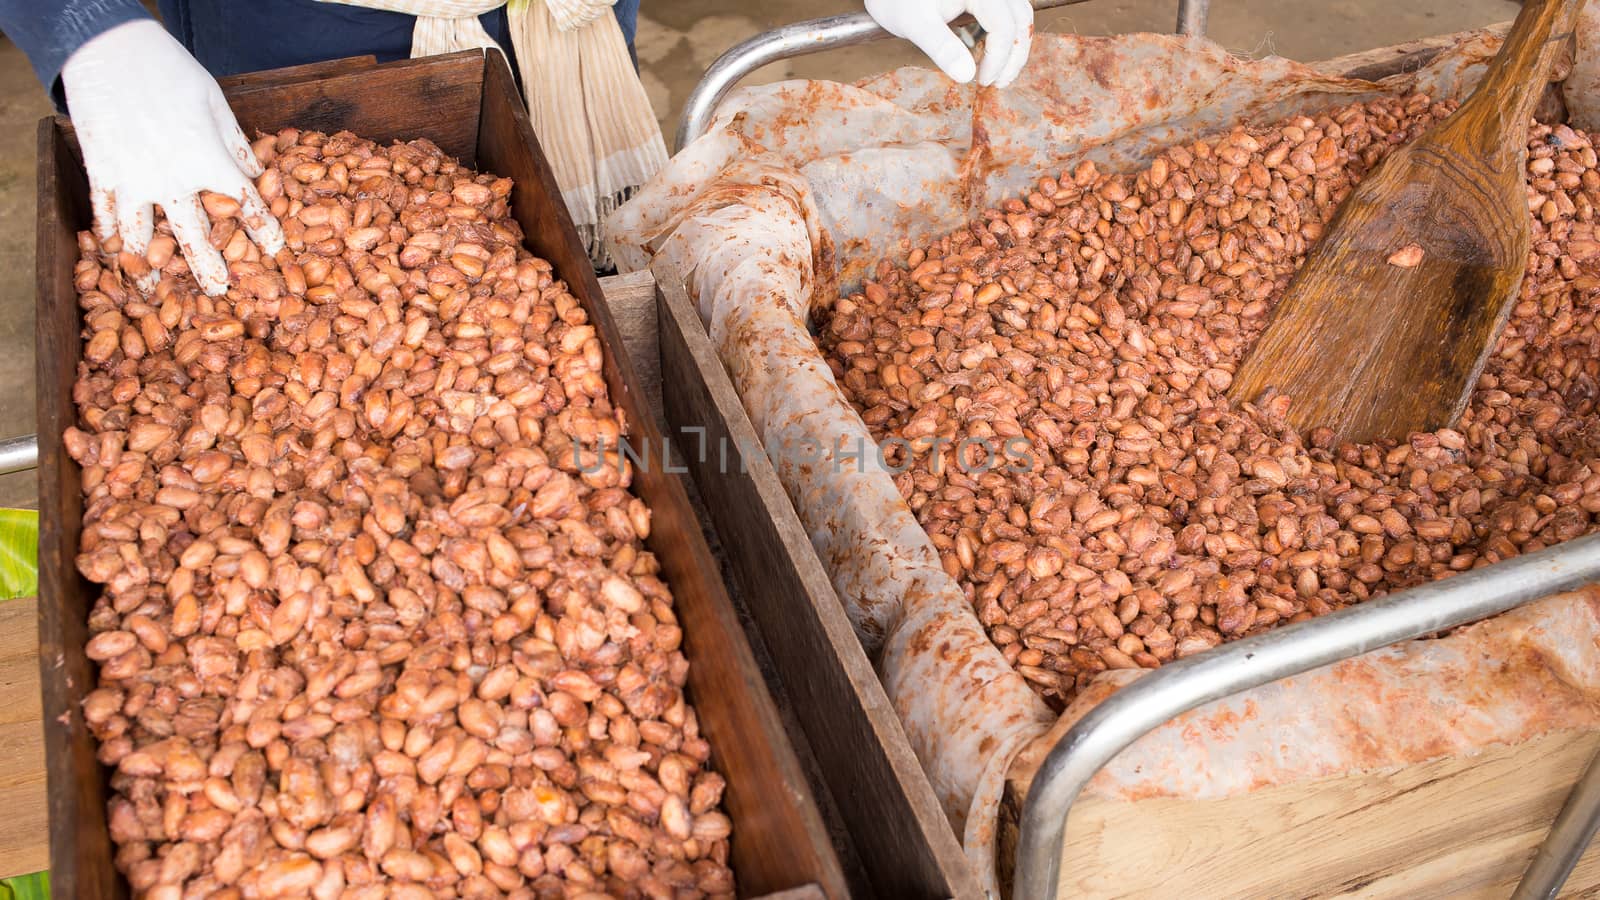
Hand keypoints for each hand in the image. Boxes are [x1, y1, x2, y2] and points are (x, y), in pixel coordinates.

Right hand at [61, 20, 282, 295]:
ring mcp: (130, 180)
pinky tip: (114, 256)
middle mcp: (170, 179)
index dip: (263, 231)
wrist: (107, 47)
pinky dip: (108, 240)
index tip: (275, 252)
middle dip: (208, 268)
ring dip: (148, 268)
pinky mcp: (99, 173)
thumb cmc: (170, 70)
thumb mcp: (216, 103)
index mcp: (207, 160)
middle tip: (221, 294)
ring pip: (141, 238)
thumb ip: (237, 146)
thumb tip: (258, 177)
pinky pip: (105, 216)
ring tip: (153, 291)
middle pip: (195, 237)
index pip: (245, 207)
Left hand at [864, 0, 1033, 87]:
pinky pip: (1006, 10)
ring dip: (1014, 43)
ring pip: (1018, 13)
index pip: (1004, 26)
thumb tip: (967, 76)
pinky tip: (989, 52)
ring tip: (998, 71)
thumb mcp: (915, 24)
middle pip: (1020, 18)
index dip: (999, 58)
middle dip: (1014, 54)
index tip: (983, 81)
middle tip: (998, 83)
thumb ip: (941, 48)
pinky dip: (1004, 32)